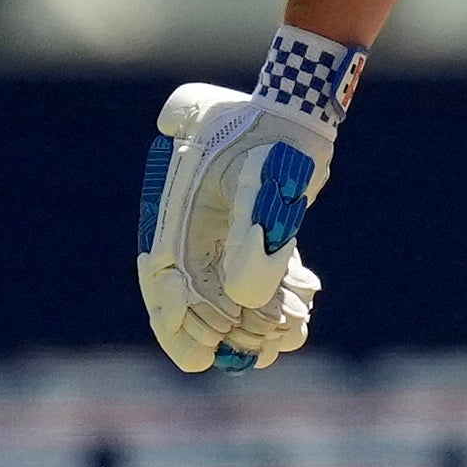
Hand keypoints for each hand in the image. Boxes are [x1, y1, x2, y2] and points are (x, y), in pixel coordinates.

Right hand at [136, 26, 363, 373]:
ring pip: (233, 290)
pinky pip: (262, 273)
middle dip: (220, 332)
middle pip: (197, 296)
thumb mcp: (256, 179)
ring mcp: (225, 228)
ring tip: (284, 341)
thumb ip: (249, 236)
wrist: (297, 108)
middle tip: (248, 357)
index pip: (163, 281)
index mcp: (175, 212)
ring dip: (255, 322)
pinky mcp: (258, 228)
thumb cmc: (267, 133)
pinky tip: (302, 318)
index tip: (198, 356)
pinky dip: (278, 298)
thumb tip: (247, 298)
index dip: (176, 323)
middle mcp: (194, 225)